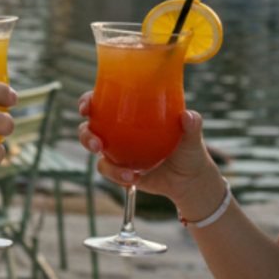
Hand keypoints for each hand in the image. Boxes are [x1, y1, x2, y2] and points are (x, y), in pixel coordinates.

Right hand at [78, 92, 224, 208]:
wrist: (189, 178)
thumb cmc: (188, 148)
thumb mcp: (192, 135)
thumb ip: (192, 124)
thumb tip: (188, 116)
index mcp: (130, 113)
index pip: (103, 101)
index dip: (88, 100)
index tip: (87, 105)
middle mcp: (119, 130)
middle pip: (90, 127)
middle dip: (86, 134)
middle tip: (97, 143)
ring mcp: (117, 151)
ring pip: (96, 153)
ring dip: (103, 162)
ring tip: (125, 171)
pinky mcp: (120, 170)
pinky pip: (110, 172)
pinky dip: (118, 176)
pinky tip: (133, 178)